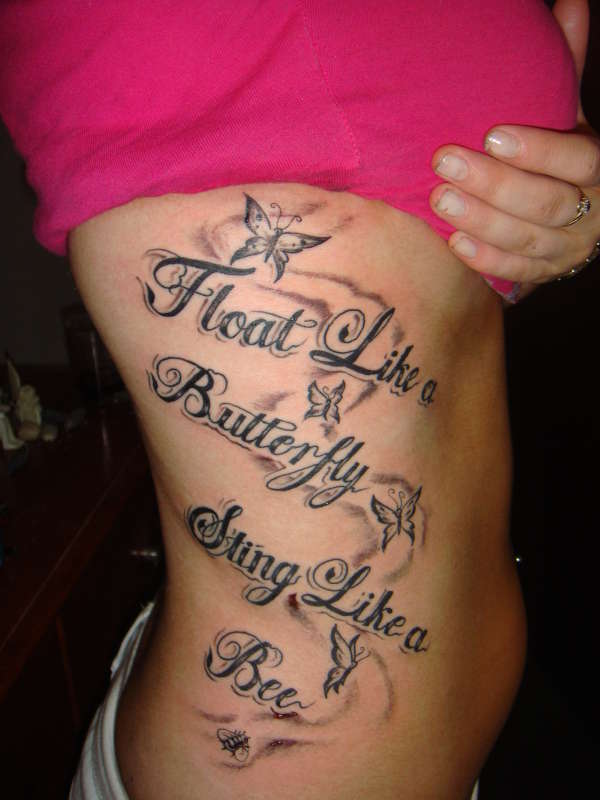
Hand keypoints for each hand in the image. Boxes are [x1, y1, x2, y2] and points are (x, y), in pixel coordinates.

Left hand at [429, 0, 599, 300]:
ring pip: (529, 239)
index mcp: (596, 168)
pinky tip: (454, 243)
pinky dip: (487, 259)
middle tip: (445, 163)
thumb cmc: (559, 154)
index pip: (579, 160)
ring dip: (482, 221)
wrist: (574, 216)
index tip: (492, 134)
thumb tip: (569, 1)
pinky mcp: (547, 273)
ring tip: (440, 200)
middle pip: (547, 202)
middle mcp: (591, 211)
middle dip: (494, 184)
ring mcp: (569, 247)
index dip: (538, 151)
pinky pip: (519, 272)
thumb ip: (565, 66)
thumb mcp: (567, 114)